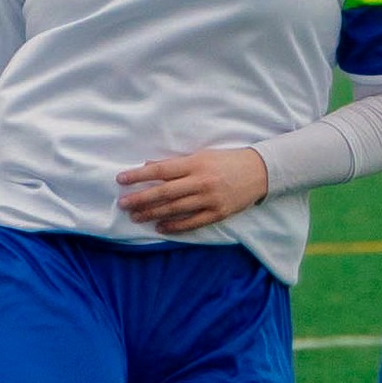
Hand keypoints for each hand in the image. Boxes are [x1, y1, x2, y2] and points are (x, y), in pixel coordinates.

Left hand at [117, 147, 268, 234]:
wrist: (260, 172)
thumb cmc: (228, 160)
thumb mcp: (202, 155)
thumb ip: (176, 163)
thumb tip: (150, 165)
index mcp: (195, 163)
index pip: (161, 170)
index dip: (139, 175)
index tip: (121, 179)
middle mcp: (201, 181)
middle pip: (164, 192)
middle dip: (141, 198)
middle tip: (123, 204)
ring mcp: (209, 199)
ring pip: (175, 209)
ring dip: (153, 213)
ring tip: (136, 216)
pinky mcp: (218, 213)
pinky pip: (192, 222)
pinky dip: (175, 225)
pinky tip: (160, 227)